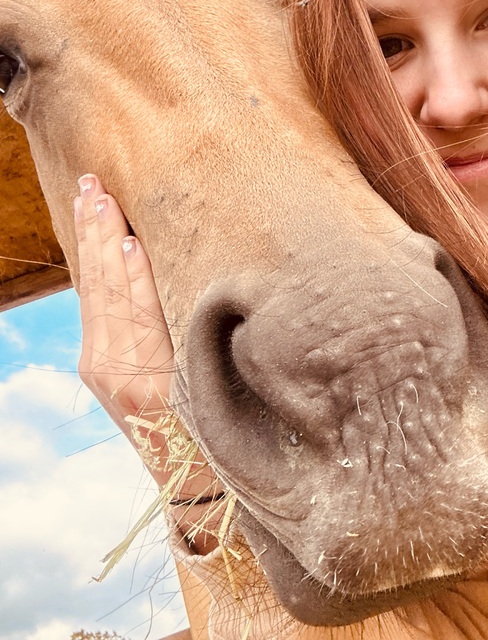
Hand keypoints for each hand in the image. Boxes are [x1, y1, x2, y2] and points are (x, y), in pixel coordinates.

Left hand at [75, 174, 221, 511]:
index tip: (123, 215)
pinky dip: (95, 274)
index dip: (127, 257)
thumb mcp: (207, 382)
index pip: (131, 299)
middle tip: (95, 188)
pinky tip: (98, 247)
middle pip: (104, 289)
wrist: (188, 486)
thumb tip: (157, 265)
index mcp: (146, 372)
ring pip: (93, 295)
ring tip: (89, 202)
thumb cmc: (213, 434)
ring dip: (91, 245)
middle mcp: (113, 368)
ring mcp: (100, 370)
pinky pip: (92, 311)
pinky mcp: (97, 370)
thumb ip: (182, 326)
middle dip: (99, 236)